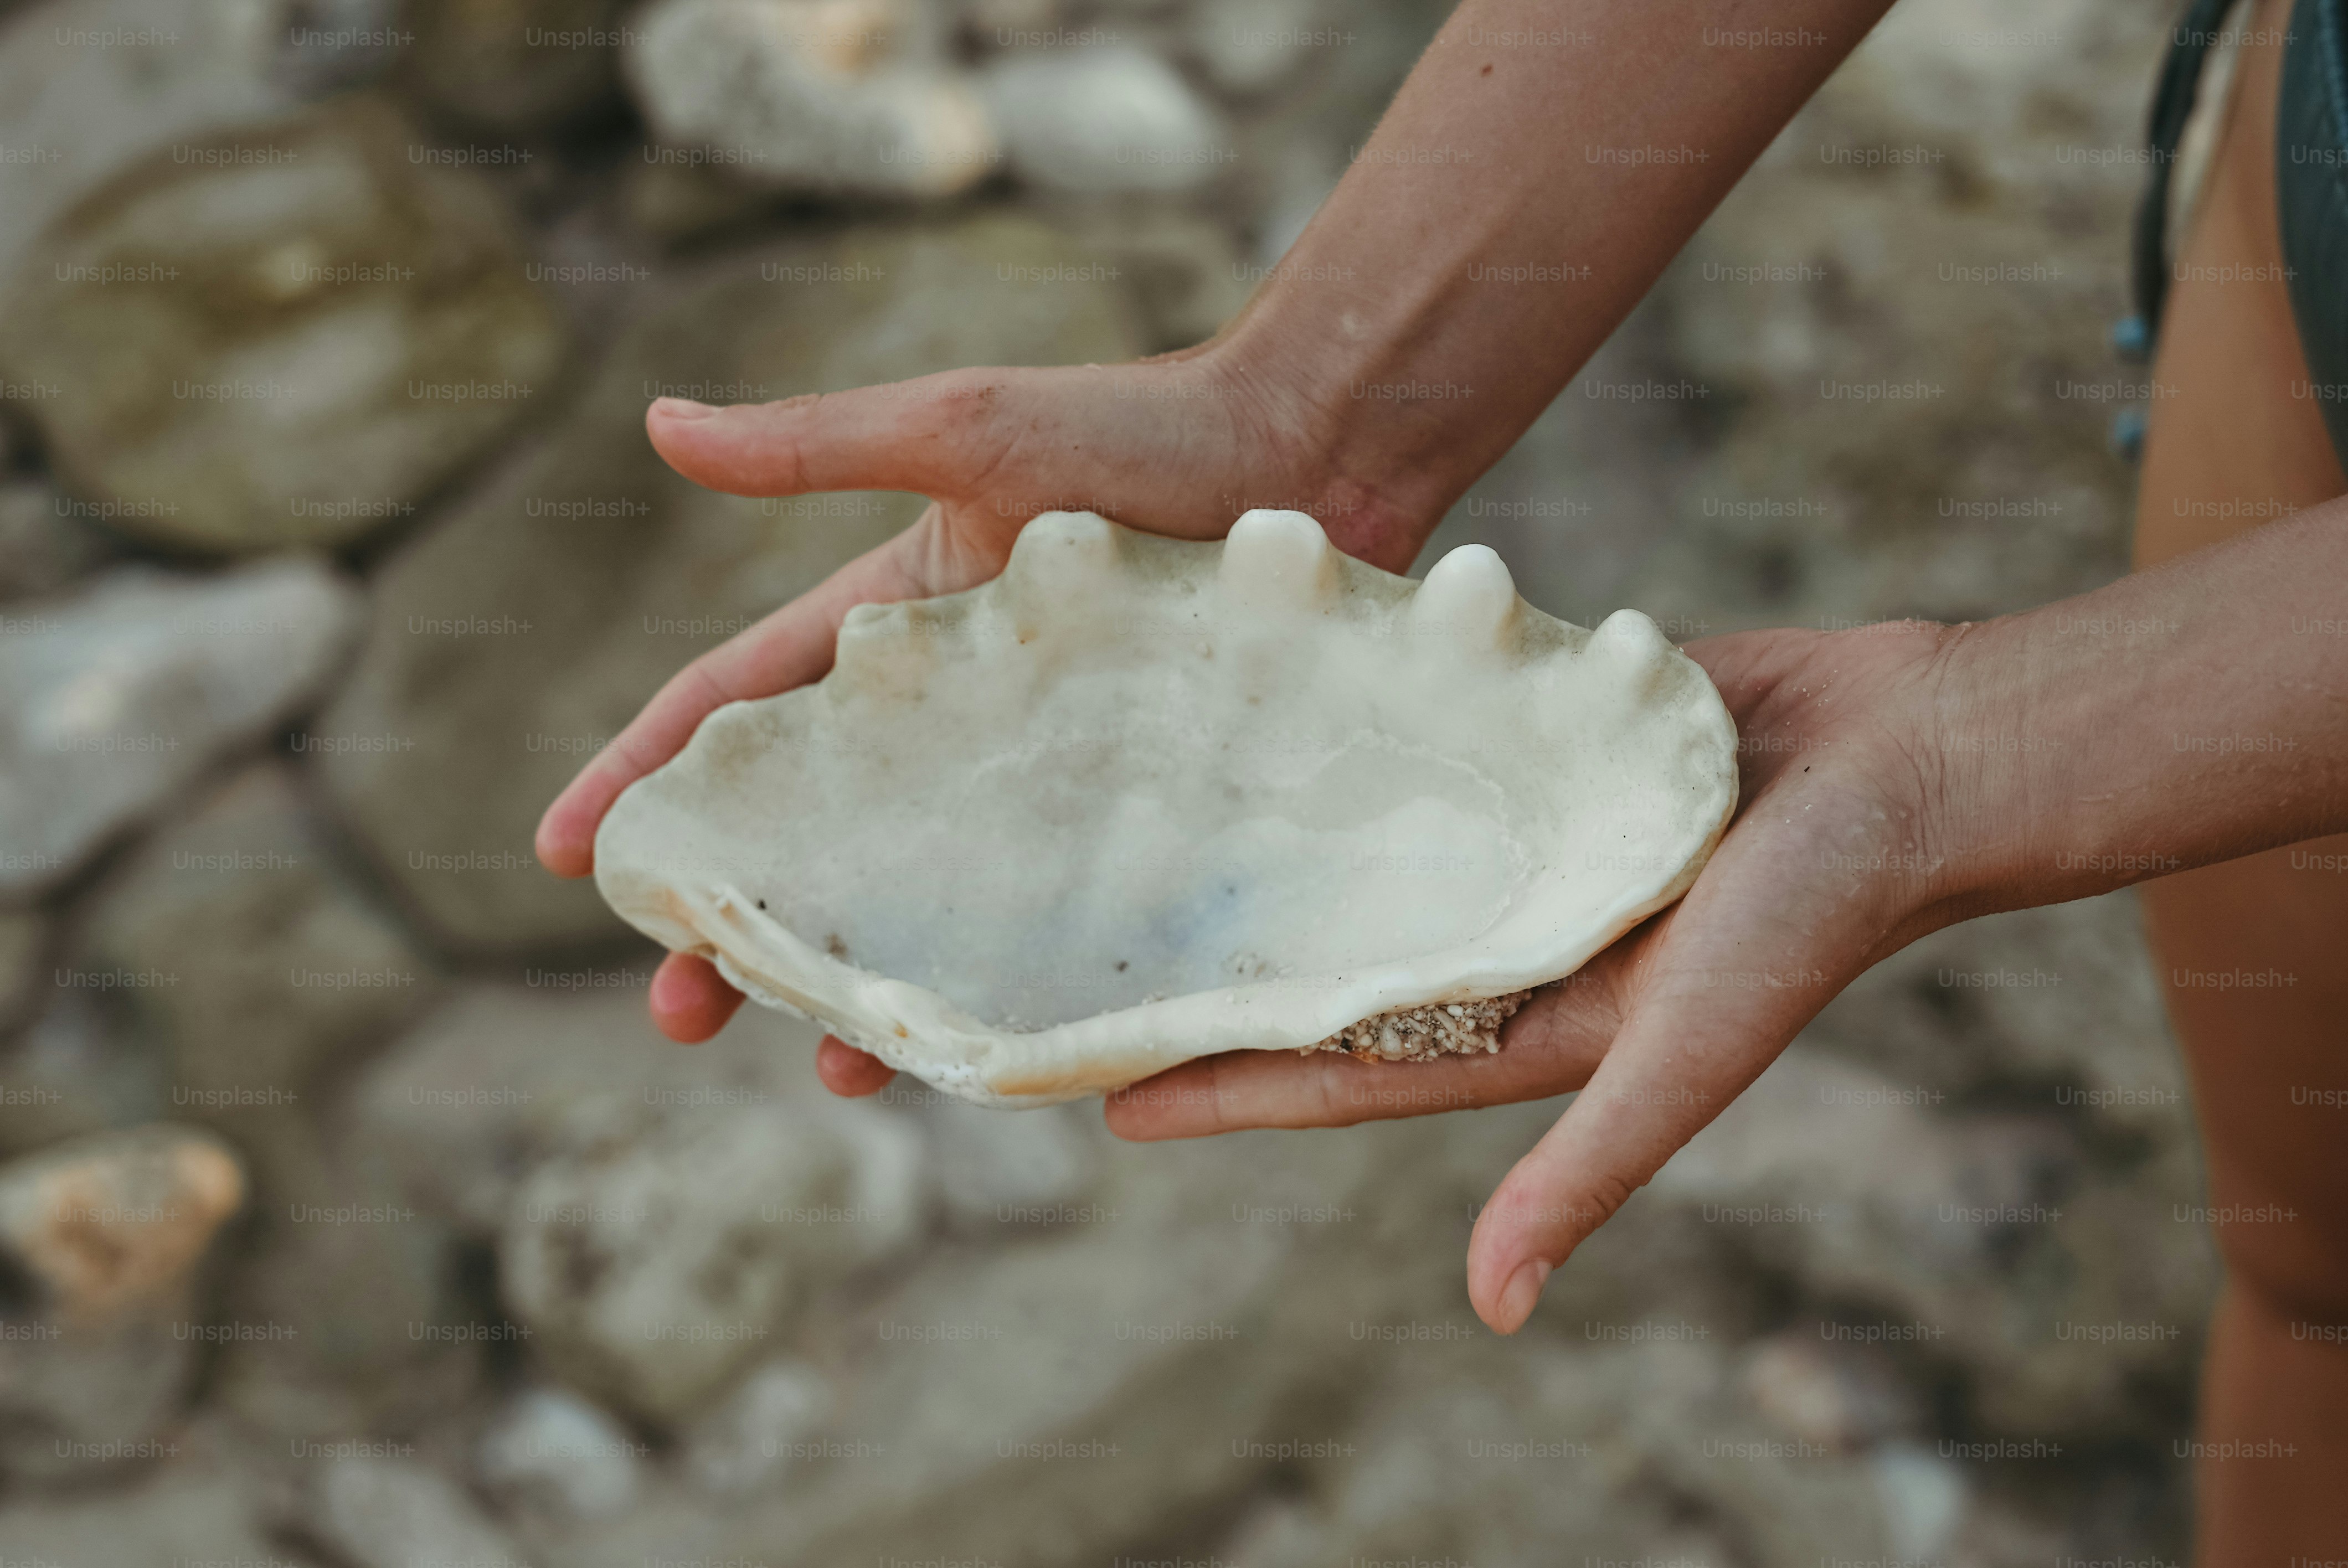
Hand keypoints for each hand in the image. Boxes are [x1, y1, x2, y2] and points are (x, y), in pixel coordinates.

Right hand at [534, 349, 1444, 1058]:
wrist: (1321, 457)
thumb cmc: (1141, 431)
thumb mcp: (962, 434)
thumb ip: (813, 446)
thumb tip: (657, 422)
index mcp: (889, 630)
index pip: (732, 713)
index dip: (640, 780)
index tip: (565, 858)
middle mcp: (952, 719)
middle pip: (810, 843)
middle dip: (733, 930)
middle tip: (674, 1015)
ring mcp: (1042, 778)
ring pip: (923, 906)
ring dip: (860, 987)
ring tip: (828, 1066)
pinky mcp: (1132, 820)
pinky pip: (1051, 923)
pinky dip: (1008, 988)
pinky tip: (990, 1057)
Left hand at [1101, 619, 1990, 1332]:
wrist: (1920, 758)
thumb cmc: (1813, 914)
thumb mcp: (1685, 1051)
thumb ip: (1588, 1169)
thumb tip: (1490, 1308)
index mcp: (1533, 1020)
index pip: (1347, 1067)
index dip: (1233, 1087)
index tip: (1110, 1094)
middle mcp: (1516, 932)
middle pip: (1342, 961)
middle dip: (1233, 972)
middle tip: (1100, 965)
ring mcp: (1529, 835)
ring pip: (1374, 849)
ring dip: (1286, 852)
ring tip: (1165, 839)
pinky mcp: (1553, 742)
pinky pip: (1431, 746)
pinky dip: (1362, 738)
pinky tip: (1279, 713)